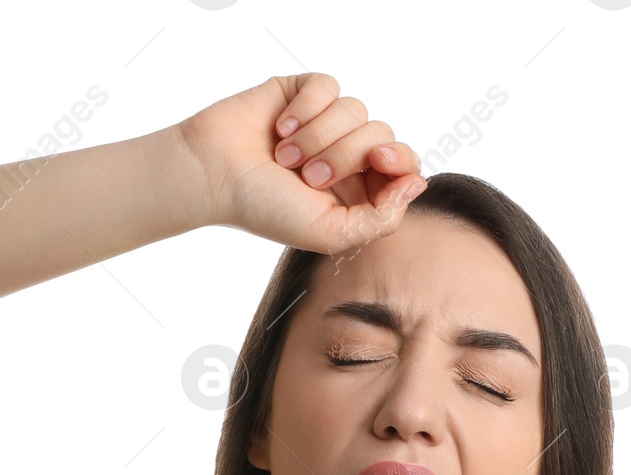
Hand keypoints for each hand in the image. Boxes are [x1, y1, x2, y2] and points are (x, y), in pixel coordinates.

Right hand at [173, 72, 426, 253]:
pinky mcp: (303, 94)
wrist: (215, 174)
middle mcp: (346, 155)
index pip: (403, 166)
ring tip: (285, 157)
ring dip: (319, 136)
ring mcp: (325, 122)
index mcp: (358, 191)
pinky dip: (306, 108)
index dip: (399, 160)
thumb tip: (415, 184)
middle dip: (346, 155)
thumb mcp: (330, 232)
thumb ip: (380, 219)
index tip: (377, 161)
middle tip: (308, 176)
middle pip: (381, 136)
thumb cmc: (265, 209)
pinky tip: (281, 128)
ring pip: (356, 109)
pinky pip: (328, 86)